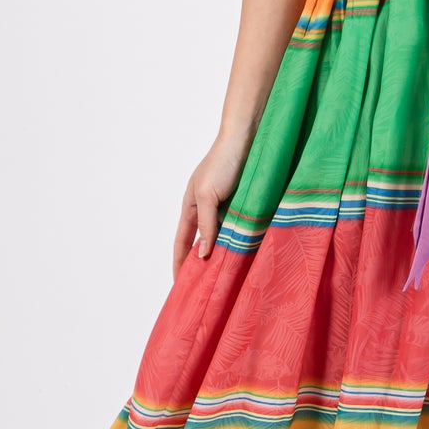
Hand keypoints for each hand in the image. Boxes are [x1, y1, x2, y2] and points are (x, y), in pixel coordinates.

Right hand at [172, 129, 254, 281]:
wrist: (249, 137)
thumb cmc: (223, 162)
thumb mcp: (208, 195)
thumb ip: (206, 225)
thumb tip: (203, 254)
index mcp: (191, 207)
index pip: (181, 243)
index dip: (180, 264)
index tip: (180, 286)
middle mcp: (207, 209)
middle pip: (200, 244)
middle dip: (200, 265)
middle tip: (204, 290)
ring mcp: (226, 208)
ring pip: (221, 239)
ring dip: (222, 256)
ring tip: (225, 279)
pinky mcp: (244, 205)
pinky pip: (239, 230)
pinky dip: (239, 244)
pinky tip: (245, 256)